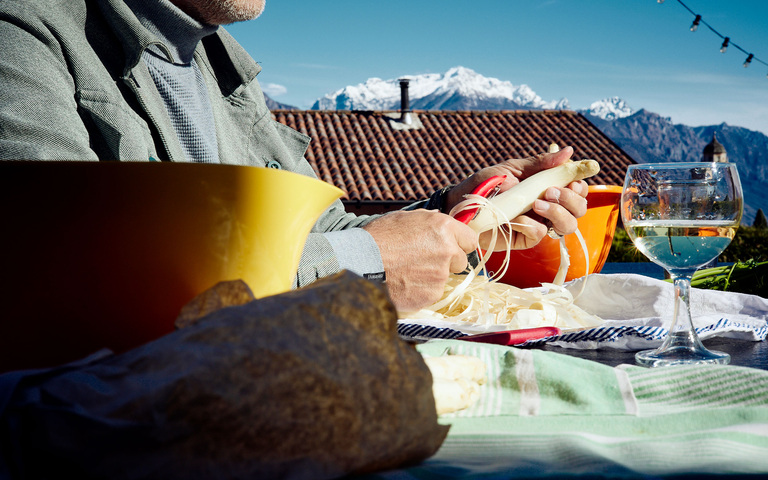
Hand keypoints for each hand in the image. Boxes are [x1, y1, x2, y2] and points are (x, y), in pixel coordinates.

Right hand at [363, 210, 477, 311]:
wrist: (360, 262)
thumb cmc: (378, 237)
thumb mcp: (404, 217)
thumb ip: (429, 220)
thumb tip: (440, 219)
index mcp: (443, 228)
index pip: (470, 239)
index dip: (459, 243)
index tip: (451, 247)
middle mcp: (447, 251)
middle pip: (461, 261)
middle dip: (447, 262)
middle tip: (423, 260)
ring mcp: (440, 275)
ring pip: (445, 278)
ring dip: (432, 276)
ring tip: (407, 271)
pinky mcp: (431, 294)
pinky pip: (432, 292)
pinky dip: (421, 290)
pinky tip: (404, 283)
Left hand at [444, 146, 588, 250]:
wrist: (460, 203)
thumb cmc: (485, 184)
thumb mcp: (512, 169)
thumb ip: (540, 163)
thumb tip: (569, 151)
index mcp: (547, 188)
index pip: (578, 190)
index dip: (580, 187)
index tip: (572, 181)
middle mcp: (548, 207)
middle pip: (578, 209)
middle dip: (571, 200)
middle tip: (550, 191)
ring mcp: (537, 224)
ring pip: (566, 225)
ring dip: (558, 212)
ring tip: (537, 203)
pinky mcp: (524, 239)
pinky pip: (540, 234)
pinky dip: (532, 224)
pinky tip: (518, 218)